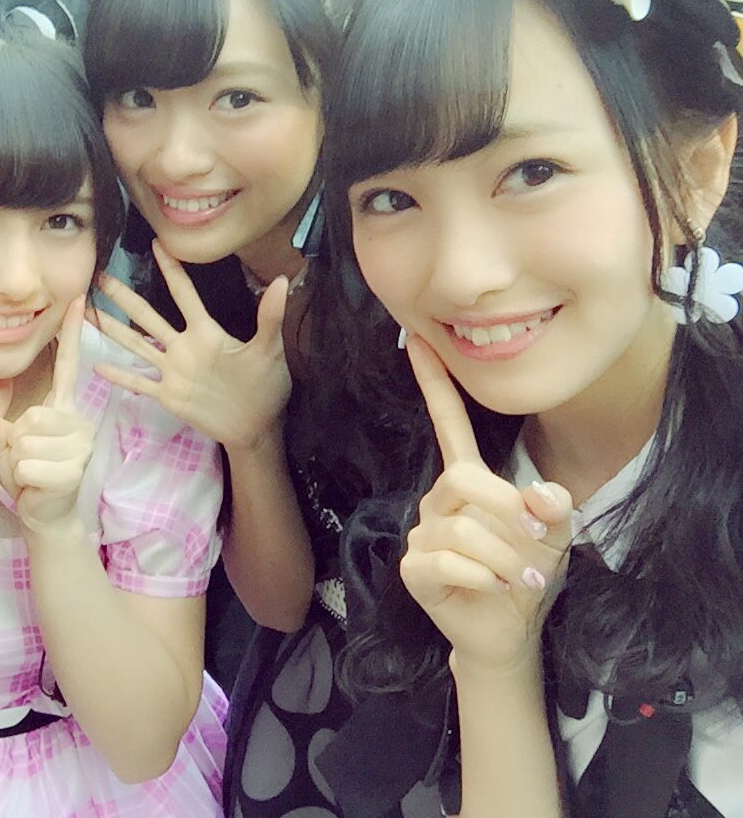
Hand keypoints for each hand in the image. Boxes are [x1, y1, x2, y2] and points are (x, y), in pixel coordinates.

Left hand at [0, 296, 93, 530]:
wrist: (45, 515)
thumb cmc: (26, 473)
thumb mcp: (4, 443)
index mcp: (63, 408)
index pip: (68, 365)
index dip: (72, 333)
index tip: (77, 299)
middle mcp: (79, 420)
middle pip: (28, 417)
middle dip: (14, 442)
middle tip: (25, 459)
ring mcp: (81, 445)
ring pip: (25, 443)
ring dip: (17, 463)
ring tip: (30, 472)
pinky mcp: (75, 470)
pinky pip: (28, 466)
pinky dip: (22, 480)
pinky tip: (35, 487)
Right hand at [89, 240, 290, 451]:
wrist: (257, 425)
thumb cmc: (266, 385)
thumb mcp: (270, 350)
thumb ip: (270, 317)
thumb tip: (283, 281)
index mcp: (206, 332)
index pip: (184, 294)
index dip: (171, 269)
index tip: (157, 244)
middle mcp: (183, 346)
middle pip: (147, 315)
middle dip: (124, 296)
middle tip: (99, 275)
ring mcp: (173, 370)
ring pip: (136, 344)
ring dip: (112, 329)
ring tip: (86, 312)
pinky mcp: (169, 395)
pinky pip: (140, 383)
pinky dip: (119, 376)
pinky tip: (97, 367)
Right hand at [400, 337, 572, 671]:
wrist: (509, 628)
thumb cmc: (526, 572)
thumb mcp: (555, 534)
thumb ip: (552, 506)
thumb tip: (538, 495)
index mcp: (468, 481)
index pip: (447, 424)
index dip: (434, 384)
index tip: (417, 341)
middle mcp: (438, 500)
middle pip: (464, 479)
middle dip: (507, 510)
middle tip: (536, 541)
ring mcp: (422, 534)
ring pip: (464, 529)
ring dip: (506, 558)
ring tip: (519, 578)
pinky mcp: (414, 568)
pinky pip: (447, 562)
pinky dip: (484, 578)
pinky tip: (494, 588)